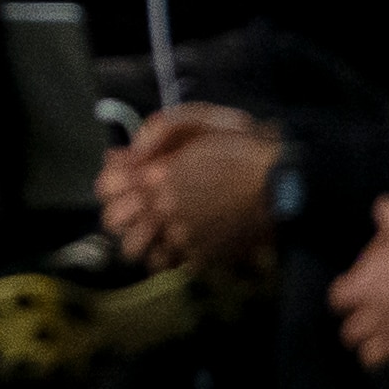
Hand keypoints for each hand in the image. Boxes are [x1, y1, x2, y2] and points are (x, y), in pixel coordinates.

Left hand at [100, 102, 277, 268]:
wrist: (284, 184)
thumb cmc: (244, 149)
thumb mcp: (200, 123)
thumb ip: (156, 133)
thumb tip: (126, 154)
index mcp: (156, 174)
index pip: (105, 187)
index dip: (111, 184)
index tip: (123, 183)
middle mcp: (162, 208)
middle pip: (114, 222)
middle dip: (121, 214)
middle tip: (136, 210)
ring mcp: (182, 236)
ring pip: (138, 251)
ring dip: (143, 241)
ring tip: (154, 234)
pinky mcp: (203, 256)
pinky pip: (172, 265)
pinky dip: (173, 258)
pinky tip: (181, 245)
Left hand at [330, 195, 388, 373]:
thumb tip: (383, 209)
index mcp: (362, 289)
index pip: (339, 298)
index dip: (347, 296)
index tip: (355, 293)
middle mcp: (371, 320)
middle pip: (351, 333)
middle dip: (359, 328)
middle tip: (374, 320)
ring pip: (371, 357)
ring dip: (378, 350)